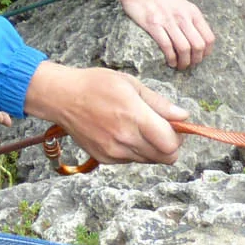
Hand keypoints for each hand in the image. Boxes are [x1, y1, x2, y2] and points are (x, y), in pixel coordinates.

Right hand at [22, 61, 185, 164]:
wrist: (61, 97)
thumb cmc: (95, 85)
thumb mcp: (130, 84)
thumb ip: (159, 103)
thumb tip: (183, 116)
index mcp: (134, 117)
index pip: (171, 145)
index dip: (178, 137)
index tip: (174, 125)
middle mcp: (125, 139)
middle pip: (165, 158)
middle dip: (169, 144)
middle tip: (160, 128)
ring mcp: (113, 151)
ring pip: (149, 160)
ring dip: (152, 148)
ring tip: (138, 128)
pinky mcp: (104, 158)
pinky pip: (131, 160)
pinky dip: (134, 151)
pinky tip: (122, 133)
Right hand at [114, 0, 213, 68]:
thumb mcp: (183, 5)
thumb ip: (192, 19)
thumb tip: (198, 38)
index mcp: (193, 12)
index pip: (208, 38)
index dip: (206, 52)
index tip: (200, 57)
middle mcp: (183, 17)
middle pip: (198, 45)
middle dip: (196, 60)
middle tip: (190, 64)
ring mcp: (169, 21)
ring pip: (184, 48)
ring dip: (184, 62)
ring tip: (180, 66)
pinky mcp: (154, 25)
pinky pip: (167, 46)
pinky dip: (171, 58)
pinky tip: (170, 62)